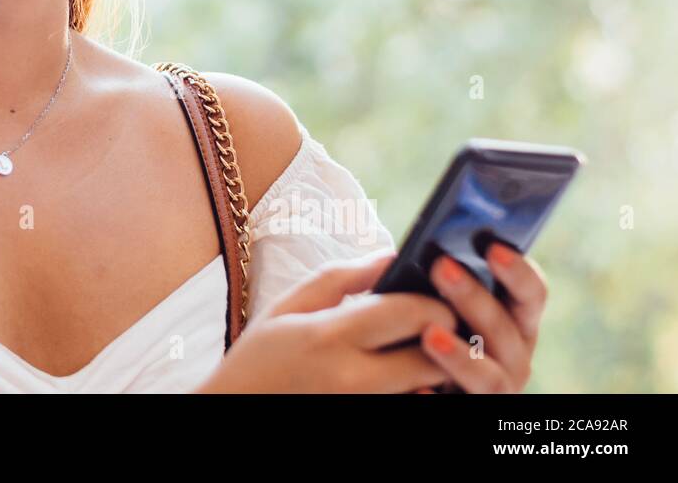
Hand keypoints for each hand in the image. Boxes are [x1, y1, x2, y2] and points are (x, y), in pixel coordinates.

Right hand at [195, 250, 457, 392]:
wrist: (234, 411)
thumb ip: (340, 277)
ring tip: (418, 354)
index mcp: (329, 336)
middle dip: (443, 339)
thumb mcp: (287, 307)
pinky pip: (411, 406)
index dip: (435, 302)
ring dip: (433, 371)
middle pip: (433, 357)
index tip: (435, 298)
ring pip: (428, 389)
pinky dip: (416, 393)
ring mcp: (363, 407)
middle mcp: (351, 379)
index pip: (411, 313)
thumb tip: (390, 255)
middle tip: (435, 329)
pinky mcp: (368, 422)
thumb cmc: (259, 359)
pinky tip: (402, 380)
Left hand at [417, 243, 546, 393]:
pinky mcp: (474, 408)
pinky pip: (462, 405)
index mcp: (513, 321)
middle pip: (506, 329)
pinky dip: (440, 396)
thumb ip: (436, 282)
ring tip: (430, 334)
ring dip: (463, 355)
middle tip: (441, 268)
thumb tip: (397, 255)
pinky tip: (420, 386)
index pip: (530, 295)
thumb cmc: (422, 332)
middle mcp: (513, 355)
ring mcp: (497, 387)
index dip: (518, 271)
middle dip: (475, 298)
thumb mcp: (434, 303)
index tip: (492, 247)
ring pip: (491, 377)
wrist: (409, 381)